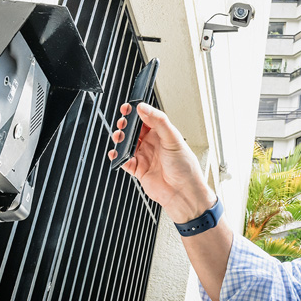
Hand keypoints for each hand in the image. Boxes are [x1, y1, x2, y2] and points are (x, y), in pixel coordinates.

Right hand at [109, 102, 213, 221]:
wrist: (183, 192)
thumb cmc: (185, 167)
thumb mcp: (173, 139)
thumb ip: (158, 121)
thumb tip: (144, 108)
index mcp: (163, 134)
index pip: (148, 118)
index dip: (138, 112)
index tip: (129, 107)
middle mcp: (153, 144)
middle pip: (135, 130)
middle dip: (126, 125)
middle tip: (122, 122)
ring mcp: (145, 156)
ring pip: (127, 144)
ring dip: (121, 139)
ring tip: (118, 136)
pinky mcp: (139, 169)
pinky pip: (124, 161)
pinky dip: (118, 156)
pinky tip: (116, 153)